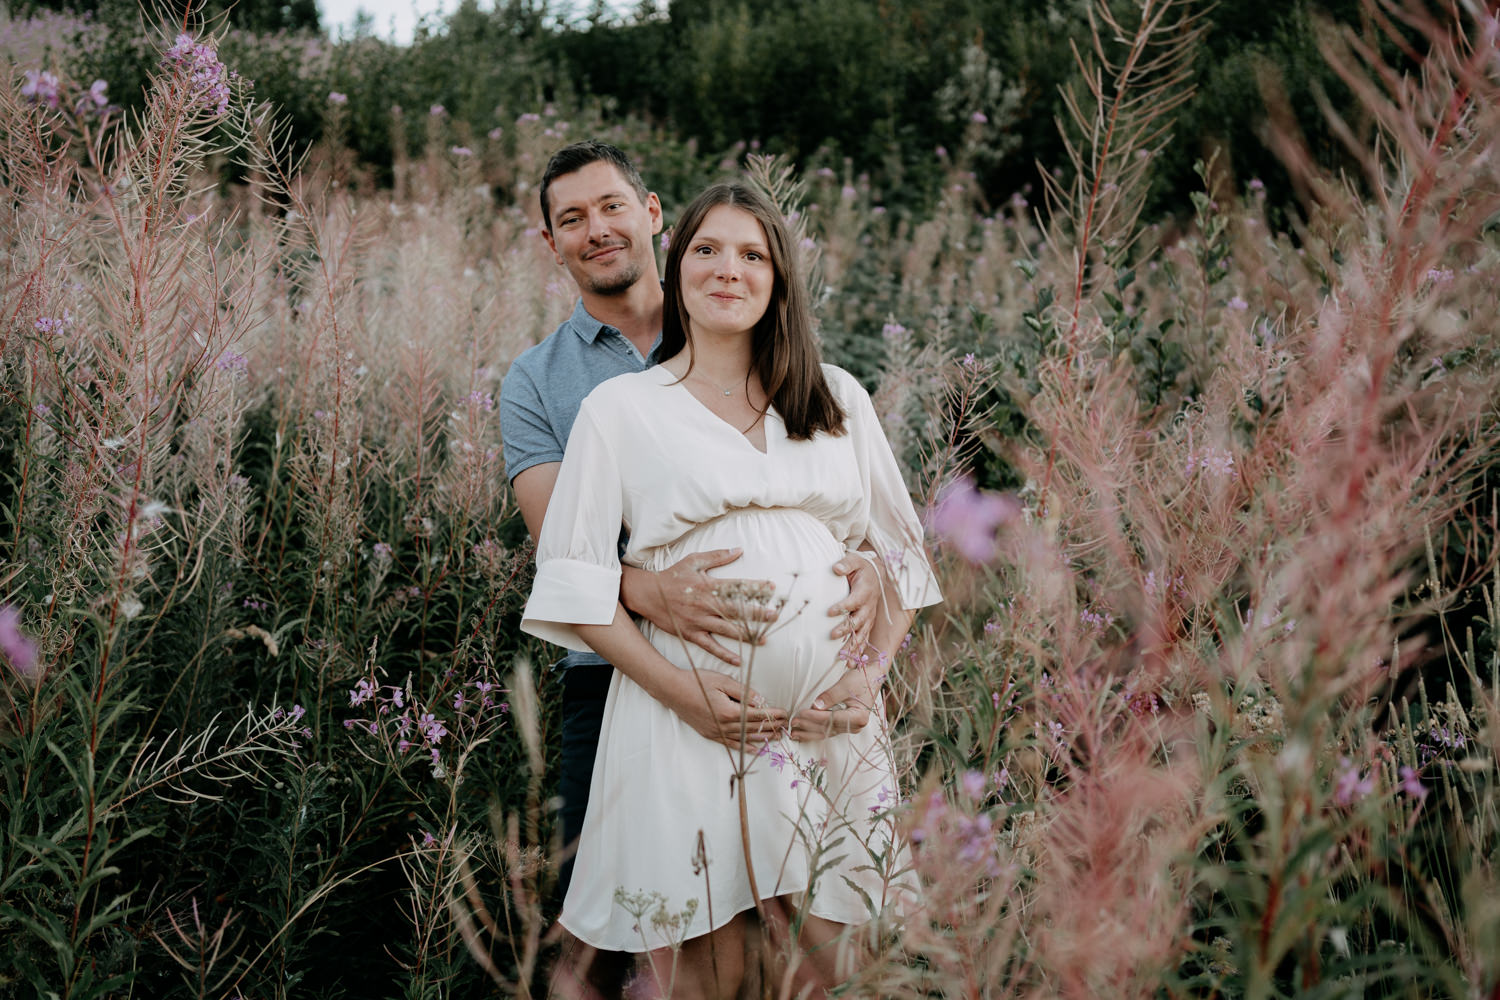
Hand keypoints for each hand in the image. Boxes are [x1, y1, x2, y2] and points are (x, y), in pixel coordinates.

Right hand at [621, 550, 778, 666]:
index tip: (772, 588)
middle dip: (757, 613)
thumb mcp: (694, 560)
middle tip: (774, 616)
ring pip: (726, 630)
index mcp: (708, 585)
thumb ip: (717, 556)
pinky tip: (738, 660)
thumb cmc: (672, 575)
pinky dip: (724, 654)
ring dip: (746, 635)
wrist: (648, 594)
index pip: (736, 586)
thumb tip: (738, 550)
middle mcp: (705, 605)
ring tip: (764, 638)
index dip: (755, 587)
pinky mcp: (691, 634)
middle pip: (735, 610)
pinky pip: (710, 646)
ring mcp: (698, 621)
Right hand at [668, 670, 788, 749]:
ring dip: (763, 738)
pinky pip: (731, 744)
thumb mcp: (723, 681)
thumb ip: (743, 692)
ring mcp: (716, 732)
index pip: (758, 715)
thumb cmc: (697, 681)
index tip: (785, 713)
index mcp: (730, 711)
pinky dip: (745, 747)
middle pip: (754, 728)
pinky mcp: (710, 734)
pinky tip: (755, 750)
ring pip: (745, 739)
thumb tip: (761, 701)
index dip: (773, 714)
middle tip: (786, 726)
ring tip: (778, 737)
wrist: (672, 690)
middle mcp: (724, 726)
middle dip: (772, 726)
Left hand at [788, 666, 881, 741]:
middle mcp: (856, 726)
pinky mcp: (844, 725)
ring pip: (826, 732)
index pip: (832, 718)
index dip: (815, 717)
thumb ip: (830, 696)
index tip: (801, 713)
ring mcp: (850, 727)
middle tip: (792, 723)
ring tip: (793, 733)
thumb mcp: (845, 685)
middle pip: (828, 728)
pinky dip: (814, 731)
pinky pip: (828, 730)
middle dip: (808, 726)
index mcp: (859, 717)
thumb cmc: (860, 680)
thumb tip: (815, 706)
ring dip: (809, 732)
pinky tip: (803, 734)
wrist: (872, 678)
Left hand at [828, 552, 879, 648]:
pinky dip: (857, 652)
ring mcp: (868, 617)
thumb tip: (835, 568)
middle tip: (832, 635)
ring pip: (861, 634)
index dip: (842, 607)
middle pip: (858, 621)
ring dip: (852, 645)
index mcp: (864, 592)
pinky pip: (863, 639)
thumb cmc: (861, 568)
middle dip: (846, 629)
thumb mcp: (855, 561)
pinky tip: (848, 665)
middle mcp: (868, 607)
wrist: (877, 575)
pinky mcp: (867, 624)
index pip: (853, 601)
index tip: (829, 611)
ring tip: (841, 657)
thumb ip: (846, 564)